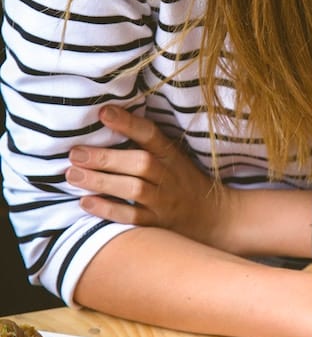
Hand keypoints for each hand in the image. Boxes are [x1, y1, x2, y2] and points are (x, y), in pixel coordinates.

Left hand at [66, 105, 226, 245]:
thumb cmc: (184, 182)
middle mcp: (169, 176)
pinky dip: (108, 210)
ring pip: (134, 189)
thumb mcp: (174, 158)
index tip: (103, 112)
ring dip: (101, 181)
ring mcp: (165, 201)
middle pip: (140, 163)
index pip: (151, 134)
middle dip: (106, 157)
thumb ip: (146, 144)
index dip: (128, 123)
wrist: (215, 218)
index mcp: (172, 155)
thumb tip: (104, 120)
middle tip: (75, 152)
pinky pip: (132, 217)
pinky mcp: (158, 224)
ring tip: (73, 174)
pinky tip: (85, 202)